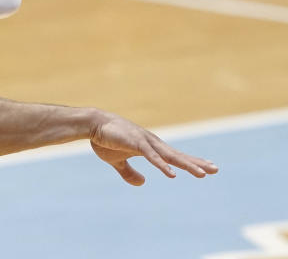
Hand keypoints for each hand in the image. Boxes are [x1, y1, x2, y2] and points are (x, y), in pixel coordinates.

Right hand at [89, 111, 217, 185]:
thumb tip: (143, 183)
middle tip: (216, 169)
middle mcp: (152, 143)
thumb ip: (129, 172)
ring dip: (186, 164)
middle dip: (196, 162)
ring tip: (202, 174)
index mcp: (150, 147)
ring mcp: (145, 142)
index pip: (174, 156)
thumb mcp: (117, 161)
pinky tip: (171, 174)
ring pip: (169, 156)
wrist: (91, 124)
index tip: (207, 167)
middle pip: (177, 155)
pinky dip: (162, 165)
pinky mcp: (135, 143)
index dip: (190, 162)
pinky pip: (152, 157)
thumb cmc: (105, 139)